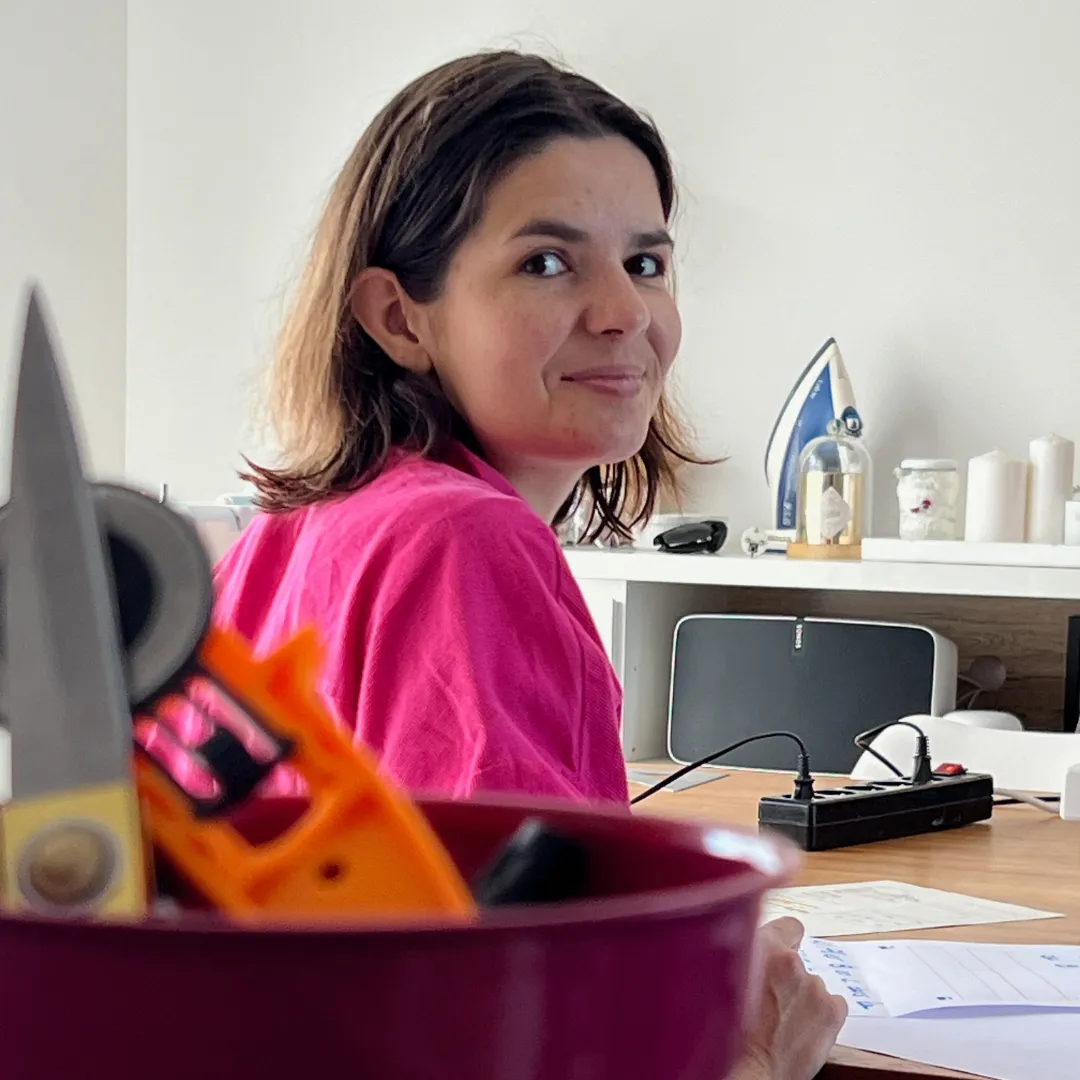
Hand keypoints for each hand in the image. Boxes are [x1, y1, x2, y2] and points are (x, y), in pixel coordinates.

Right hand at [729, 917, 846, 1079]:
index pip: (788, 925)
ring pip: (812, 986)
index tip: (778, 956)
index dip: (784, 942)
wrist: (747, 1071)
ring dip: (801, 999)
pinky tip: (801, 1031)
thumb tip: (743, 951)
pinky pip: (833, 1004)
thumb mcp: (719, 979)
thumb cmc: (727, 1032)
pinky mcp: (832, 1011)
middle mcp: (791, 960)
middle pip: (796, 961)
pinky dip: (822, 1016)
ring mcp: (814, 986)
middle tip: (769, 1002)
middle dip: (786, 978)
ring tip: (781, 1022)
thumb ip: (738, 957)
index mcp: (761, 944)